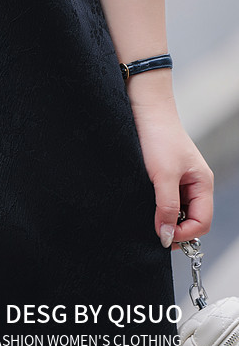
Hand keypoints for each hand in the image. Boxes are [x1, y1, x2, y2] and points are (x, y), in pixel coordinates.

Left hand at [130, 101, 213, 248]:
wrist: (144, 108)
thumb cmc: (158, 136)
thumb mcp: (163, 175)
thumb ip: (166, 207)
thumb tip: (166, 237)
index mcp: (203, 184)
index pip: (202, 222)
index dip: (184, 234)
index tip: (161, 236)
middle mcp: (194, 184)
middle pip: (190, 219)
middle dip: (174, 228)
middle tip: (152, 231)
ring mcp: (179, 180)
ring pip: (176, 210)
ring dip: (163, 217)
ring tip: (145, 216)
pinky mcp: (163, 175)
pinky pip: (164, 199)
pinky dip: (155, 206)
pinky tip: (142, 204)